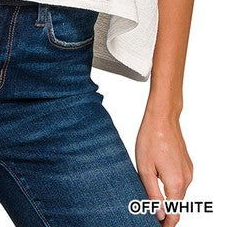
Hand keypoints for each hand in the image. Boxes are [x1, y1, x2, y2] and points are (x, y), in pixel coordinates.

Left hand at [135, 111, 193, 225]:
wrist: (162, 117)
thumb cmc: (151, 139)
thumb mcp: (145, 169)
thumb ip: (153, 194)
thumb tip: (159, 214)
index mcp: (176, 183)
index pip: (174, 214)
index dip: (165, 224)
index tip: (155, 226)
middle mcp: (187, 179)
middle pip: (177, 205)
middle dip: (165, 212)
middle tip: (149, 213)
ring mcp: (189, 171)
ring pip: (178, 193)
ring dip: (167, 198)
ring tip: (151, 198)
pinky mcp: (187, 165)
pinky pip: (179, 182)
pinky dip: (171, 187)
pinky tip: (158, 182)